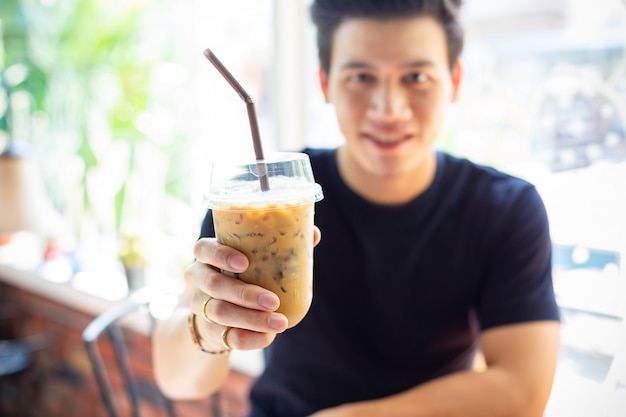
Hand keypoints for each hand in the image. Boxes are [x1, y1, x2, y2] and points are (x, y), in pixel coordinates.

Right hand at [184, 226, 320, 351]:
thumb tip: (314, 234)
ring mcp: (200, 307)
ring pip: (219, 313)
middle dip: (245, 294)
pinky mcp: (208, 331)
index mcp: (207, 255)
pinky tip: (268, 337)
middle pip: (214, 285)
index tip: (244, 263)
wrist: (216, 313)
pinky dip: (250, 338)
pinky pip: (226, 338)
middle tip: (273, 301)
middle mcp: (198, 279)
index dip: (220, 255)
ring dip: (252, 319)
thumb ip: (280, 247)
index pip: (203, 249)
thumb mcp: (253, 259)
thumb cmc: (242, 275)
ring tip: (280, 322)